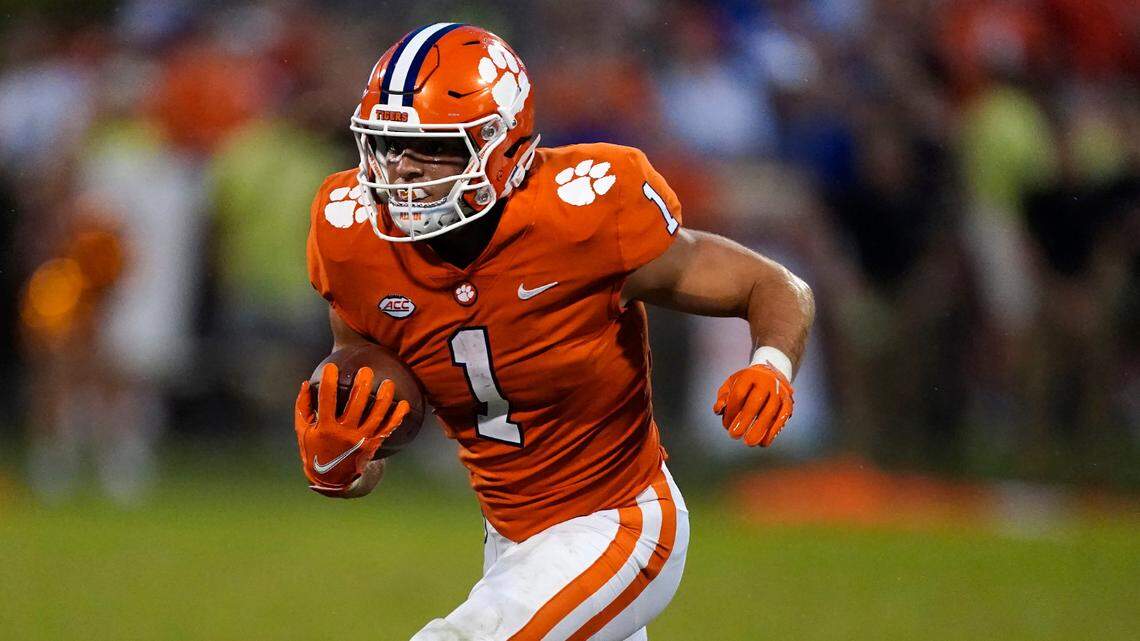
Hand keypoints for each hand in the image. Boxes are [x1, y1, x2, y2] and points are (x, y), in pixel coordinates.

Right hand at [294, 363, 409, 490]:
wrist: (332, 479)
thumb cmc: (315, 449)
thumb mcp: (303, 430)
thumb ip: (303, 406)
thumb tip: (307, 382)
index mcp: (325, 428)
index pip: (326, 400)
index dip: (329, 382)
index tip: (332, 366)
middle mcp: (344, 434)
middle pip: (356, 405)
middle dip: (362, 386)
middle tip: (366, 370)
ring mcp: (361, 440)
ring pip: (376, 416)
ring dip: (384, 398)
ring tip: (388, 382)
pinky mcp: (372, 445)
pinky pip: (388, 429)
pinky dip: (398, 416)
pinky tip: (404, 404)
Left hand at [712, 364, 793, 446]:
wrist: (771, 374)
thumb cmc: (746, 383)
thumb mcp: (731, 385)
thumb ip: (723, 397)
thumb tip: (719, 410)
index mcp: (749, 376)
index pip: (739, 394)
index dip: (731, 412)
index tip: (726, 426)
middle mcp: (767, 381)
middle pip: (755, 402)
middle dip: (744, 420)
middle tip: (734, 436)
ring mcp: (780, 392)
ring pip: (770, 411)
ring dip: (760, 428)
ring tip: (750, 443)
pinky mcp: (788, 402)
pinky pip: (782, 417)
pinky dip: (773, 431)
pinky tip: (764, 443)